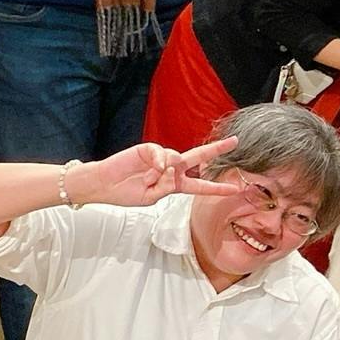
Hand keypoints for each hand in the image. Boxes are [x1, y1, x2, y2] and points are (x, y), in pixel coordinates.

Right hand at [81, 138, 242, 206]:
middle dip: (216, 150)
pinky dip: (159, 161)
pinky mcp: (149, 149)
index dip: (216, 188)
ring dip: (165, 172)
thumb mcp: (152, 198)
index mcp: (174, 184)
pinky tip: (154, 167)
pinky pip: (161, 153)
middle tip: (235, 142)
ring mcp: (161, 157)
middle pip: (198, 158)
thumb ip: (167, 186)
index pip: (200, 186)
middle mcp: (171, 168)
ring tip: (148, 179)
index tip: (235, 189)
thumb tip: (175, 169)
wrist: (104, 185)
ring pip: (177, 159)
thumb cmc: (126, 193)